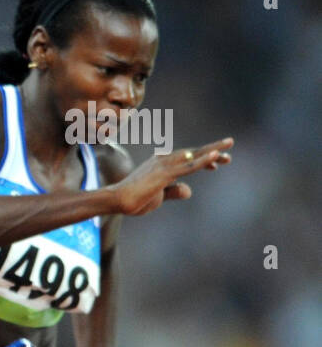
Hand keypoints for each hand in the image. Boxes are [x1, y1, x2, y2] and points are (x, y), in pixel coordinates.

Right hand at [111, 137, 232, 215]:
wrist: (116, 201)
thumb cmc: (134, 200)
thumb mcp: (159, 197)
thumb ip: (173, 192)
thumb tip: (189, 190)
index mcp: (161, 165)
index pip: (186, 159)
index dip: (202, 160)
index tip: (217, 164)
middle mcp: (163, 160)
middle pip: (192, 153)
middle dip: (212, 151)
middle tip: (230, 145)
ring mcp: (164, 166)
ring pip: (193, 156)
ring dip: (212, 150)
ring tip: (229, 144)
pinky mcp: (164, 174)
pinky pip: (188, 167)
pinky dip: (202, 161)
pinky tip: (216, 157)